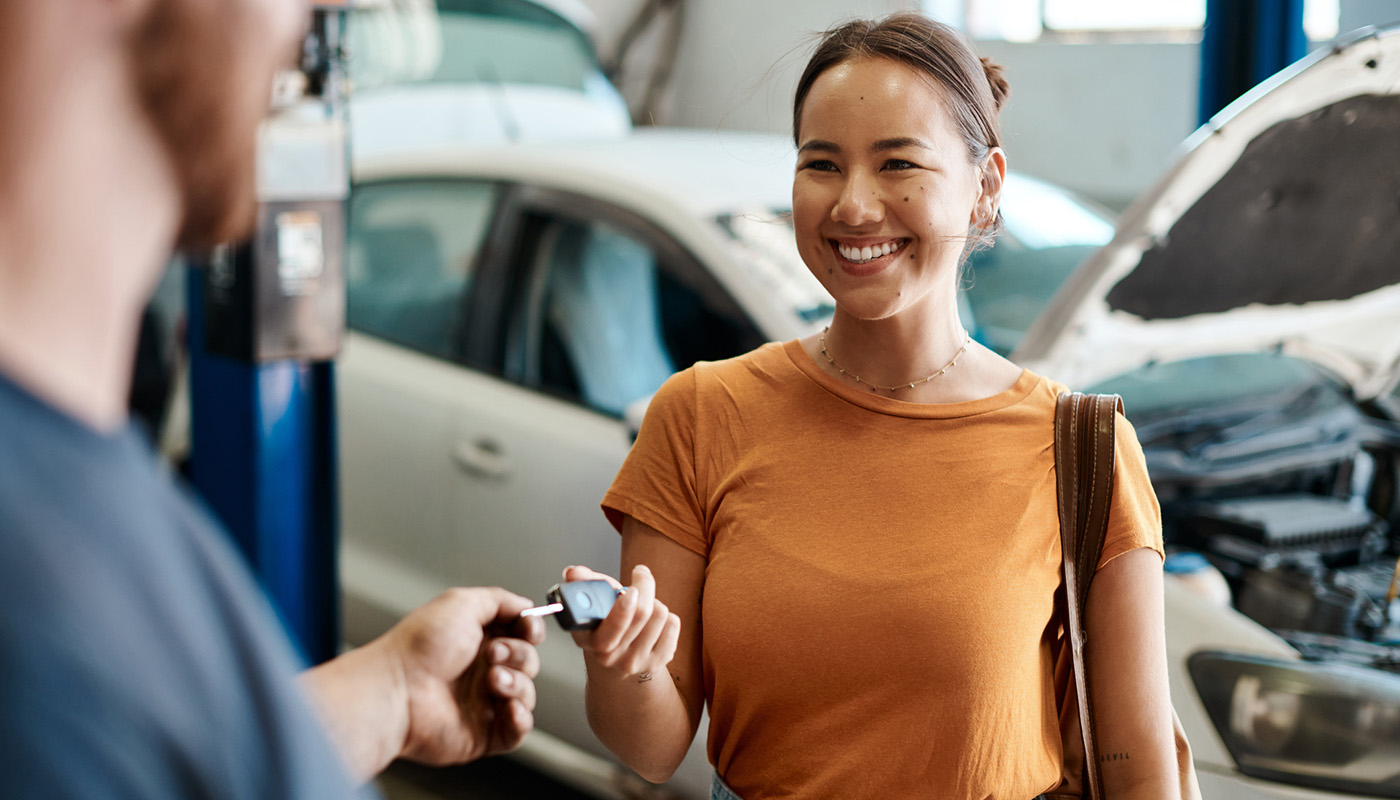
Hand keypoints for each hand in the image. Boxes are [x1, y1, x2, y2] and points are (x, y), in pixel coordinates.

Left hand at [378, 587, 544, 764]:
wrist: (397, 691)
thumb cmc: (419, 648)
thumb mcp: (461, 603)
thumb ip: (499, 600)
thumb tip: (526, 606)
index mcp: (477, 639)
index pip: (521, 634)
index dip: (530, 631)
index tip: (528, 629)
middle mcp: (481, 670)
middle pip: (528, 662)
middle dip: (519, 655)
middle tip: (493, 654)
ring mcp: (483, 702)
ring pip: (526, 694)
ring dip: (517, 685)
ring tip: (493, 681)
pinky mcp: (483, 733)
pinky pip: (517, 731)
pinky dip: (520, 719)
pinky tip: (508, 708)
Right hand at [564, 564, 680, 679]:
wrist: (615, 657)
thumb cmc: (604, 621)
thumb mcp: (591, 602)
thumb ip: (583, 583)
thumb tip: (572, 572)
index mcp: (588, 639)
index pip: (611, 627)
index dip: (623, 608)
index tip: (630, 591)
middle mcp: (609, 656)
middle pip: (642, 613)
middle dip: (644, 587)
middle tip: (640, 576)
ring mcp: (634, 662)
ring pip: (660, 614)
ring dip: (654, 602)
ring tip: (644, 605)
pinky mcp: (656, 663)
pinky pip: (673, 626)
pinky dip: (667, 617)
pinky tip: (654, 622)